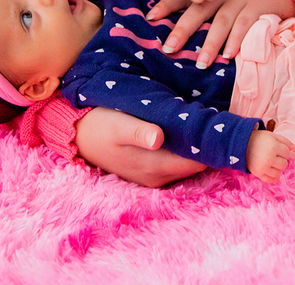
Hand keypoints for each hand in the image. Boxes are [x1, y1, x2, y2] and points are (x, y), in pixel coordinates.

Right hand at [74, 107, 206, 186]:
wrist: (77, 136)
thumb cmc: (100, 126)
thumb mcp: (118, 124)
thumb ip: (139, 132)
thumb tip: (158, 138)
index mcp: (155, 167)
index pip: (198, 162)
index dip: (210, 144)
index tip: (216, 123)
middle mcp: (159, 177)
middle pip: (197, 164)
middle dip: (205, 144)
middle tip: (212, 116)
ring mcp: (154, 176)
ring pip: (187, 163)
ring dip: (194, 145)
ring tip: (201, 120)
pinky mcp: (150, 171)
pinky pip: (176, 162)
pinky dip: (184, 148)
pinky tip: (184, 129)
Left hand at [147, 0, 294, 67]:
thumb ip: (208, 9)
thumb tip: (184, 33)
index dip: (167, 5)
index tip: (150, 17)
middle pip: (197, 10)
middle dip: (182, 30)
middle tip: (169, 49)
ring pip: (220, 22)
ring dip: (210, 44)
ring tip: (201, 63)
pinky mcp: (257, 7)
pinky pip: (245, 25)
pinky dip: (236, 40)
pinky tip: (229, 55)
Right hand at [246, 129, 293, 184]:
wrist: (242, 145)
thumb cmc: (259, 139)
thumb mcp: (272, 135)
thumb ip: (285, 141)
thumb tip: (294, 148)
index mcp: (273, 147)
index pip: (287, 153)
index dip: (284, 151)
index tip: (277, 148)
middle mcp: (269, 158)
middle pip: (284, 164)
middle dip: (281, 160)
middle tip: (274, 155)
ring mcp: (263, 167)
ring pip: (279, 173)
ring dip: (277, 168)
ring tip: (272, 163)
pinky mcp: (258, 174)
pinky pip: (271, 180)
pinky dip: (274, 177)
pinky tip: (272, 171)